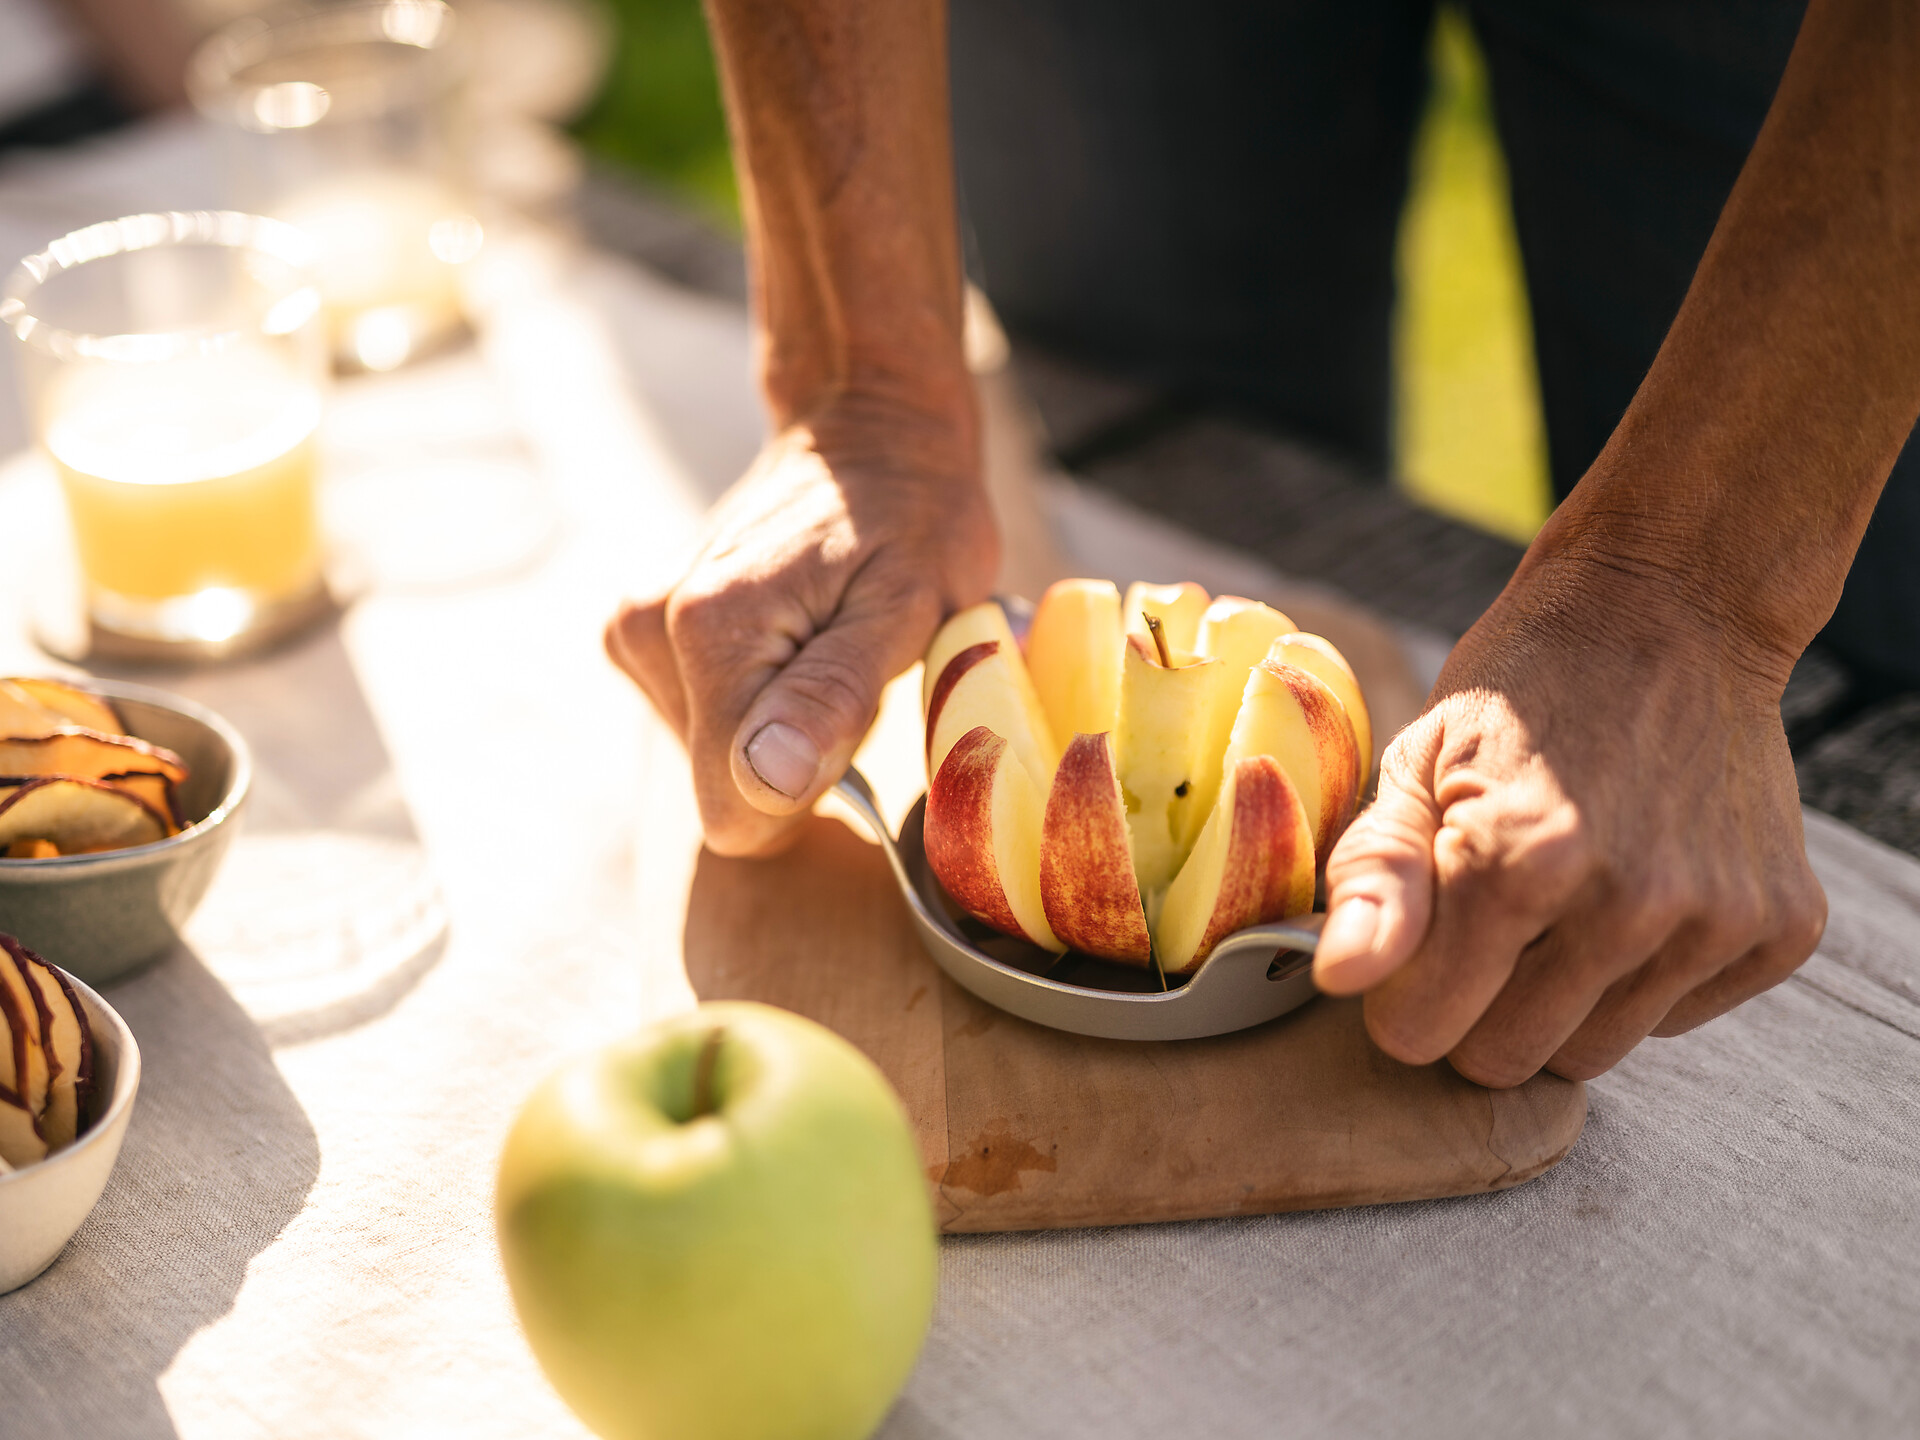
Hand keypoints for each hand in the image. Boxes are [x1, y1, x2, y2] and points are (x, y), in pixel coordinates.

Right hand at [606, 401, 996, 856]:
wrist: (868, 436)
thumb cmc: (913, 518)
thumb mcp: (909, 604)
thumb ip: (833, 696)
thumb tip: (765, 781)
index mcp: (710, 633)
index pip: (737, 811)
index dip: (808, 788)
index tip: (854, 715)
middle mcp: (649, 630)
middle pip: (725, 786)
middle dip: (799, 749)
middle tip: (850, 664)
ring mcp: (636, 631)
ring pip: (712, 759)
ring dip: (781, 724)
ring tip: (826, 641)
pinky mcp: (638, 633)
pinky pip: (701, 723)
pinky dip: (755, 700)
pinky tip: (792, 638)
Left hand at [1312, 529, 1827, 1086]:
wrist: (1671, 610)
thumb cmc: (1521, 691)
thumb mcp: (1417, 761)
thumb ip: (1373, 878)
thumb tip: (1335, 979)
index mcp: (1518, 863)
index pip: (1423, 1033)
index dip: (1405, 992)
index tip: (1419, 938)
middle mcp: (1628, 905)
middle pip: (1507, 1060)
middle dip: (1478, 1006)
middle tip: (1489, 918)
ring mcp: (1715, 921)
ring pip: (1592, 1054)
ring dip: (1560, 1000)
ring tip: (1562, 900)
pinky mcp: (1781, 928)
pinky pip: (1677, 1019)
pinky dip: (1644, 977)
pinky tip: (1637, 885)